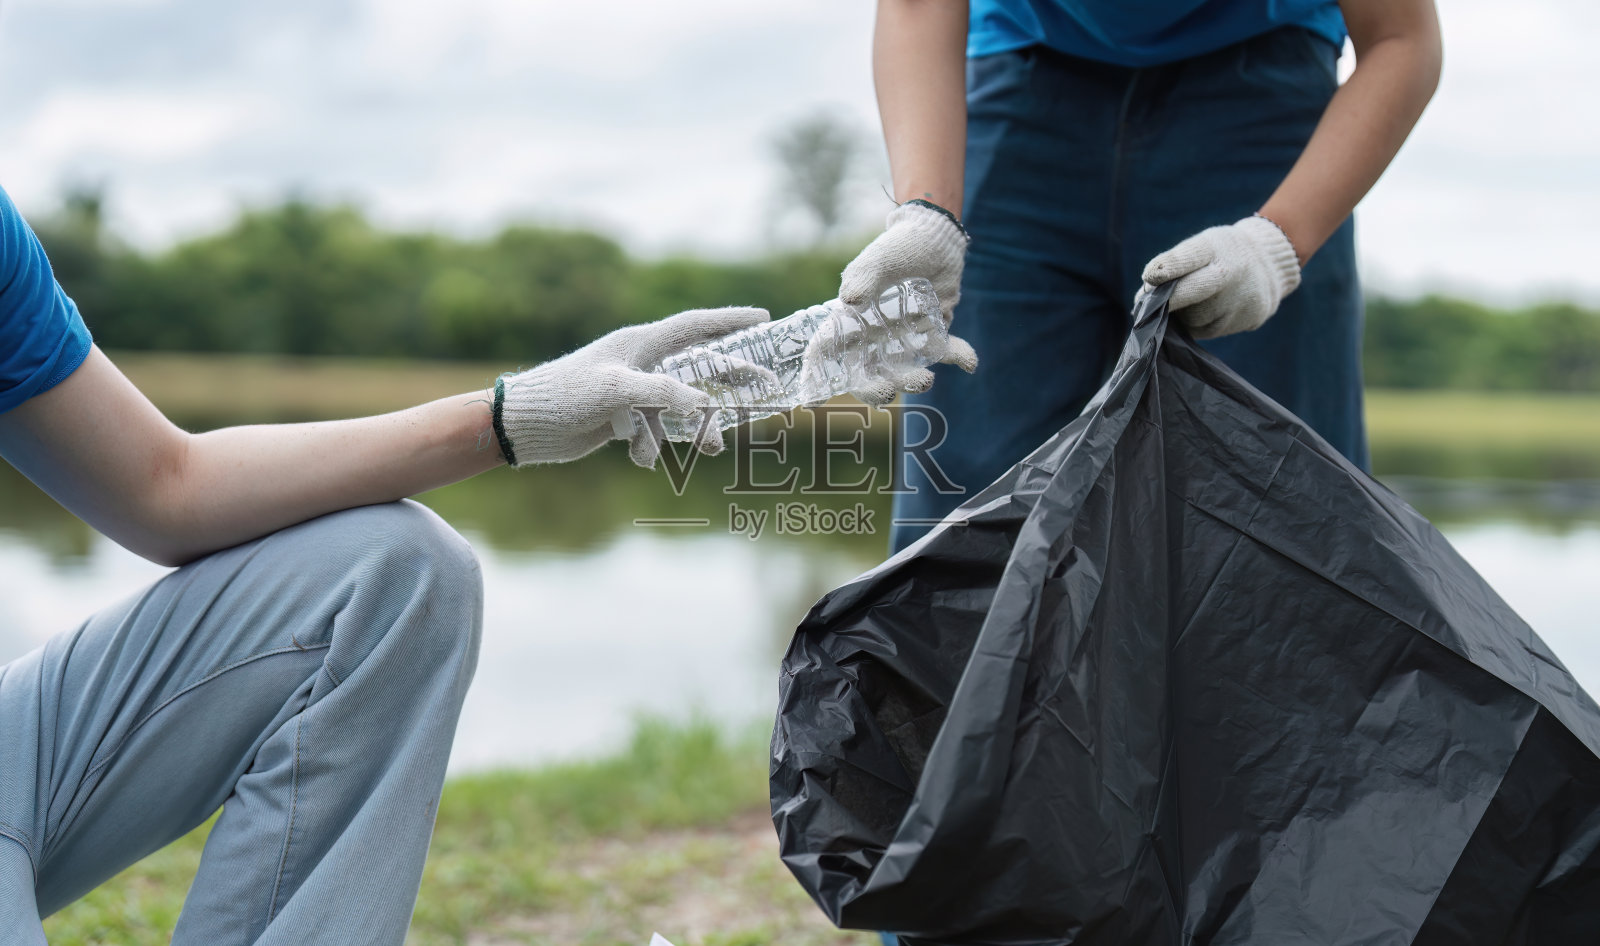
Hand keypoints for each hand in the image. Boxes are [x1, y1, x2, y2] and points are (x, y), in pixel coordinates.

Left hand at [494, 306, 768, 468]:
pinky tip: (636, 456)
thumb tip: (705, 406)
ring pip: (678, 410)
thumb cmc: (564, 396)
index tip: (763, 317)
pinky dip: (650, 448)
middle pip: (698, 368)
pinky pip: (652, 434)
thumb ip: (663, 394)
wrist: (523, 426)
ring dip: (694, 430)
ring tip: (713, 449)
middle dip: (730, 381)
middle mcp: (640, 364)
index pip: (695, 325)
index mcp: (640, 344)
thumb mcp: (616, 391)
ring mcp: (632, 392)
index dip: (730, 320)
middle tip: (765, 387)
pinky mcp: (620, 419)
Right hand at [836, 200, 977, 403]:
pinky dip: (958, 357)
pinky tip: (969, 362)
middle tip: (887, 391)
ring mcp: (906, 338)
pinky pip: (944, 352)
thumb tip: (850, 300)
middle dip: (874, 389)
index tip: (813, 400)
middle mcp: (875, 335)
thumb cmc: (898, 246)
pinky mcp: (934, 333)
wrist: (936, 238)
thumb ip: (863, 277)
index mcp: (852, 321)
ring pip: (904, 371)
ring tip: (927, 380)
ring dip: (912, 382)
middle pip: (868, 373)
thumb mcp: (877, 260)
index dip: (817, 376)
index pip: (828, 351)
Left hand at [1140, 215, 1301, 338]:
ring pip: (1195, 318)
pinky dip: (1201, 323)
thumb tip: (1143, 297)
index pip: (1190, 256)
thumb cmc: (1222, 254)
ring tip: (1195, 300)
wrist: (1270, 262)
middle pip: (1191, 292)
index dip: (1170, 267)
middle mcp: (1231, 272)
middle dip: (1169, 301)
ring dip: (1185, 314)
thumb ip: (1173, 266)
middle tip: (1146, 304)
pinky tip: (1210, 309)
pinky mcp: (1249, 319)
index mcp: (1216, 248)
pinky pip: (1209, 330)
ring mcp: (1242, 299)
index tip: (1149, 277)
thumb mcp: (1203, 246)